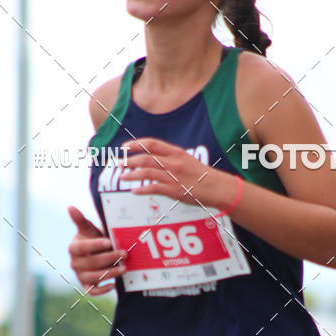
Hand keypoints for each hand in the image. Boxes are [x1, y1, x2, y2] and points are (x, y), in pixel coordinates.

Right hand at [67, 206, 126, 294]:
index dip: (95, 245)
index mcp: (74, 248)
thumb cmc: (94, 239)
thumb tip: (70, 207)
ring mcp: (80, 275)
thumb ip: (80, 220)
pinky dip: (102, 290)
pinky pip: (92, 292)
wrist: (98, 252)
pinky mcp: (86, 286)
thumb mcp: (89, 229)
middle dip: (109, 258)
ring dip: (110, 273)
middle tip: (125, 253)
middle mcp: (74, 263)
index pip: (82, 247)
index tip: (109, 242)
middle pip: (91, 263)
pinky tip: (114, 285)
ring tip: (124, 268)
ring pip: (94, 277)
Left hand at [117, 138, 235, 209]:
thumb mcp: (186, 160)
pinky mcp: (174, 191)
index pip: (151, 143)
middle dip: (128, 161)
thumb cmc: (201, 174)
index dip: (136, 144)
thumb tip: (152, 158)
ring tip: (122, 177)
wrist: (217, 188)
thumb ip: (169, 158)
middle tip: (118, 163)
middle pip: (145, 159)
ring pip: (146, 173)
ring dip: (131, 175)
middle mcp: (173, 163)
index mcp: (176, 152)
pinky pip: (153, 189)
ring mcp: (173, 177)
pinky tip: (135, 191)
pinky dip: (141, 190)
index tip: (124, 147)